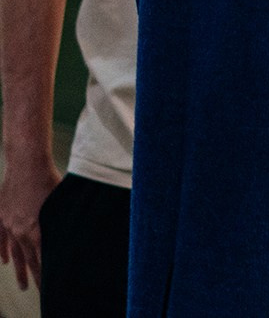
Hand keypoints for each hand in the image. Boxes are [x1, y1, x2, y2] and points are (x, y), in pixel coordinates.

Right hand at [0, 153, 56, 289]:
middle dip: (36, 276)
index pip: (43, 258)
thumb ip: (64, 221)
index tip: (52, 286)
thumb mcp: (61, 203)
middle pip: (29, 259)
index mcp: (36, 229)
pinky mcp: (1, 215)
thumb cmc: (49, 180)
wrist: (26, 163)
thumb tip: (75, 234)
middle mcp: (20, 231)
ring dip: (19, 269)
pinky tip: (4, 261)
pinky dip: (2, 250)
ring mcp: (8, 224)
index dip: (47, 273)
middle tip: (42, 292)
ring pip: (14, 252)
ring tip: (23, 285)